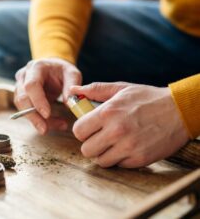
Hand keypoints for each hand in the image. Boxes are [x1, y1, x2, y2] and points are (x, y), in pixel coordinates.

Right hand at [14, 58, 80, 133]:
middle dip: (33, 116)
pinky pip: (26, 111)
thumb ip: (72, 85)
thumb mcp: (72, 73)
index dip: (38, 101)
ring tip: (59, 125)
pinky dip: (39, 120)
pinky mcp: (21, 96)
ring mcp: (19, 86)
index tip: (47, 114)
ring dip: (37, 120)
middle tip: (45, 129)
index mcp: (36, 67)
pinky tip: (53, 123)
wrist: (53, 68)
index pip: (31, 85)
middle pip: (22, 98)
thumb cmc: (62, 70)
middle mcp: (24, 76)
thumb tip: (68, 103)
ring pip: (22, 107)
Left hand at [70, 82, 189, 167]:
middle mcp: (116, 131)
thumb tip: (73, 90)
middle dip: (91, 144)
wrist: (180, 111)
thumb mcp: (121, 88)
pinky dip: (120, 159)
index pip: (78, 131)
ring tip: (113, 143)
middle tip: (100, 137)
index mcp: (108, 112)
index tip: (89, 128)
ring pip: (100, 161)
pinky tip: (127, 147)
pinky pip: (119, 165)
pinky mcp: (140, 159)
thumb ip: (95, 90)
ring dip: (104, 154)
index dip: (82, 130)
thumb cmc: (148, 98)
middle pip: (86, 150)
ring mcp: (129, 147)